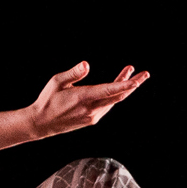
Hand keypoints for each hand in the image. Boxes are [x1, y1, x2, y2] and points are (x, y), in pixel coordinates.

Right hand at [23, 62, 145, 138]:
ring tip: (130, 73)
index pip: (109, 91)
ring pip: (114, 101)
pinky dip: (115, 95)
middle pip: (118, 97)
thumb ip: (73, 73)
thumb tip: (86, 64)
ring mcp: (93, 116)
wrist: (41, 123)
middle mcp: (91, 109)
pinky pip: (108, 105)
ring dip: (123, 87)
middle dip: (133, 84)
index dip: (124, 85)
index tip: (137, 80)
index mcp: (83, 98)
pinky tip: (116, 86)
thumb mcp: (57, 82)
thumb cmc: (48, 100)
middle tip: (145, 74)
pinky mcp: (92, 119)